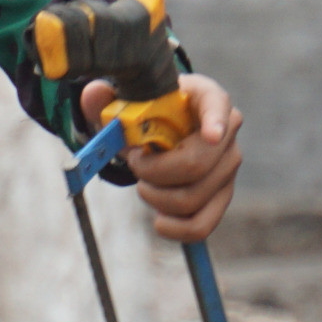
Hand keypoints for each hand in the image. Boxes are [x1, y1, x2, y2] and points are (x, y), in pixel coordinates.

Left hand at [81, 73, 240, 241]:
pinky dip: (175, 229)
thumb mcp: (124, 100)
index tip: (209, 136)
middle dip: (152, 171)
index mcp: (205, 98)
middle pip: (194, 164)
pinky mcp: (221, 196)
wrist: (157, 129)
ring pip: (191, 198)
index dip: (214, 122)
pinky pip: (202, 225)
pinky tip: (159, 221)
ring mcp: (227, 168)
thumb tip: (95, 92)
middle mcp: (225, 134)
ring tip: (143, 182)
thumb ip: (105, 97)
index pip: (216, 105)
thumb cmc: (145, 111)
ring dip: (154, 197)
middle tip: (134, 161)